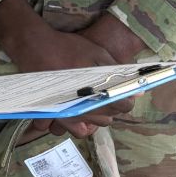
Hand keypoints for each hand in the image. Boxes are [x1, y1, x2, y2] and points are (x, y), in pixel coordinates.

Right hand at [0, 0, 151, 138]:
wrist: (36, 45)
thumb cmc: (68, 48)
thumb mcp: (97, 52)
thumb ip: (118, 71)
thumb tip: (140, 88)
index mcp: (96, 88)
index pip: (122, 106)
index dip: (126, 101)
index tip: (124, 95)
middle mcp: (81, 104)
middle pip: (106, 119)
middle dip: (110, 109)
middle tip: (105, 97)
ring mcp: (65, 112)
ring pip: (88, 129)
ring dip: (93, 119)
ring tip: (90, 106)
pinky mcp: (52, 114)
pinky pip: (68, 130)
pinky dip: (74, 125)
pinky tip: (76, 113)